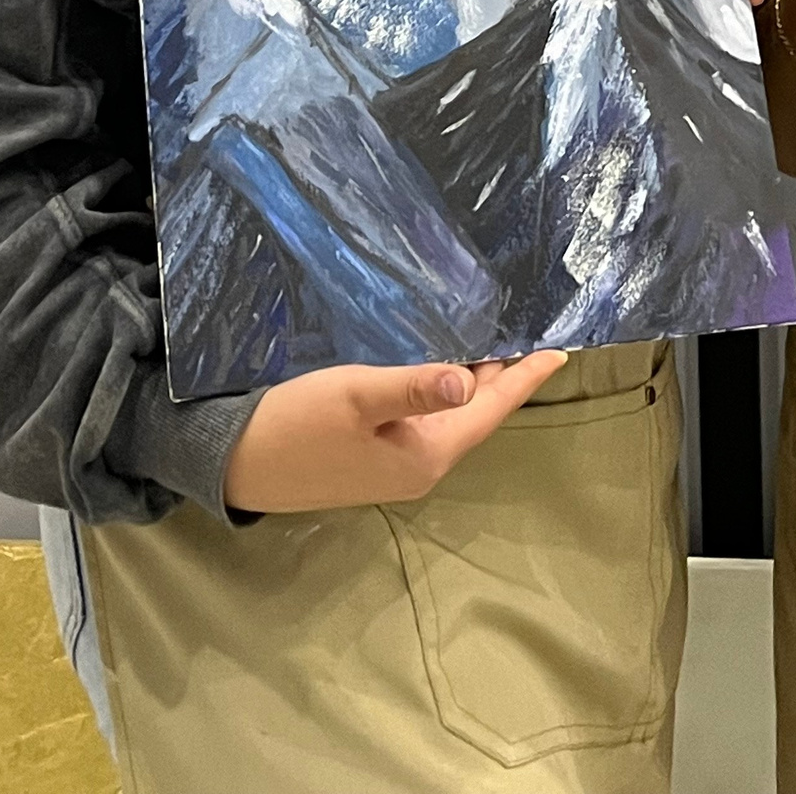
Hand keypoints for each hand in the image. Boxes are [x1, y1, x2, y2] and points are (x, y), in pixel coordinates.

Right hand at [223, 352, 568, 513]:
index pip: (492, 408)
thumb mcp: (356, 396)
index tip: (560, 350)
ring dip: (473, 380)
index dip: (525, 377)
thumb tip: (468, 380)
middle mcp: (421, 465)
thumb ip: (413, 386)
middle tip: (531, 329)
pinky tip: (441, 362)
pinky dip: (442, 388)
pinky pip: (426, 418)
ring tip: (496, 337)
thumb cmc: (298, 425)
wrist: (235, 463)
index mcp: (427, 454)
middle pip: (476, 413)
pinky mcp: (374, 455)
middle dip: (505, 375)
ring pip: (451, 414)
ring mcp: (396, 464)